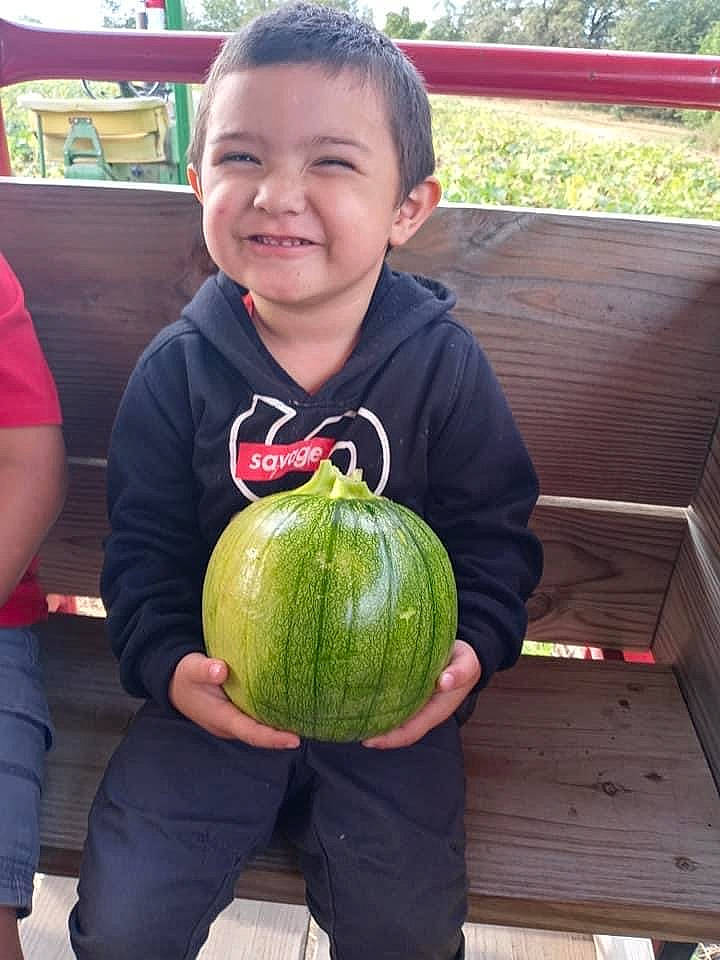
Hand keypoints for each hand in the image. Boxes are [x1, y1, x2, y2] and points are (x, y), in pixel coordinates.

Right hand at [168, 652, 299, 748]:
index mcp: (221, 718)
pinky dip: (273, 717)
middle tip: (312, 729)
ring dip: (280, 729)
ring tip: (308, 722)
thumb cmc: (186, 675)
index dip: (273, 738)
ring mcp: (233, 721)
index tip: (295, 739)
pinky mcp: (236, 714)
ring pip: (260, 730)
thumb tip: (220, 670)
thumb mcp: (191, 668)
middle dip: (283, 736)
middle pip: (260, 736)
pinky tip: (291, 708)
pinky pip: (258, 720)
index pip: (251, 733)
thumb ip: (205, 670)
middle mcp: (230, 725)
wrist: (174, 682)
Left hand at [363, 639, 480, 749]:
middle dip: (377, 735)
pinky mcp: (410, 691)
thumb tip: (445, 681)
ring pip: (393, 718)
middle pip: (398, 730)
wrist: (467, 655)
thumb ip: (459, 673)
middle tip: (352, 732)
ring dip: (375, 722)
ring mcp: (416, 703)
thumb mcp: (467, 664)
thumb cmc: (466, 661)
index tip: (369, 741)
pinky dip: (378, 704)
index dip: (391, 739)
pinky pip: (392, 702)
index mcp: (436, 711)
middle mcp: (423, 711)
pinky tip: (362, 698)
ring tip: (351, 720)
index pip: (411, 731)